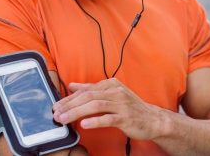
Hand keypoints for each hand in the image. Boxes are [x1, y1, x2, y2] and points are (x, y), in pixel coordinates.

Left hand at [52, 78, 167, 140]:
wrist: (153, 119)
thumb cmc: (131, 108)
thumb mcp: (111, 94)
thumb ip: (92, 89)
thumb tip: (72, 85)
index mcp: (111, 84)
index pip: (86, 90)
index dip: (69, 98)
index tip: (57, 106)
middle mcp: (116, 91)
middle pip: (88, 97)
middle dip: (69, 105)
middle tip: (56, 114)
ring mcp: (122, 104)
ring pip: (96, 106)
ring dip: (77, 113)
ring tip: (64, 119)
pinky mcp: (127, 118)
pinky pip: (108, 118)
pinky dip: (95, 121)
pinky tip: (84, 124)